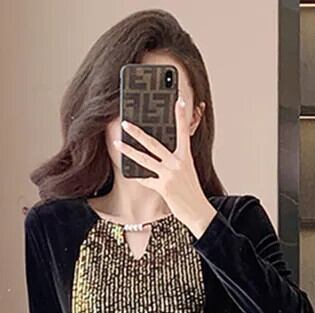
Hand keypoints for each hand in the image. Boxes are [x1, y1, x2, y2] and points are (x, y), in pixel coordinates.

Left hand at [114, 97, 216, 238]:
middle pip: (154, 144)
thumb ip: (177, 158)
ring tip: (117, 143)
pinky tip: (128, 172)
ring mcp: (170, 175)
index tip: (179, 100)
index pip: (184, 132)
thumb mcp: (188, 170)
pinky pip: (146, 179)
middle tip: (125, 123)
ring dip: (129, 151)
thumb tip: (162, 150)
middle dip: (138, 132)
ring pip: (145, 160)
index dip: (181, 116)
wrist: (197, 211)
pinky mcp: (163, 187)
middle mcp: (178, 163)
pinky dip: (137, 176)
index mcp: (186, 156)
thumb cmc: (190, 190)